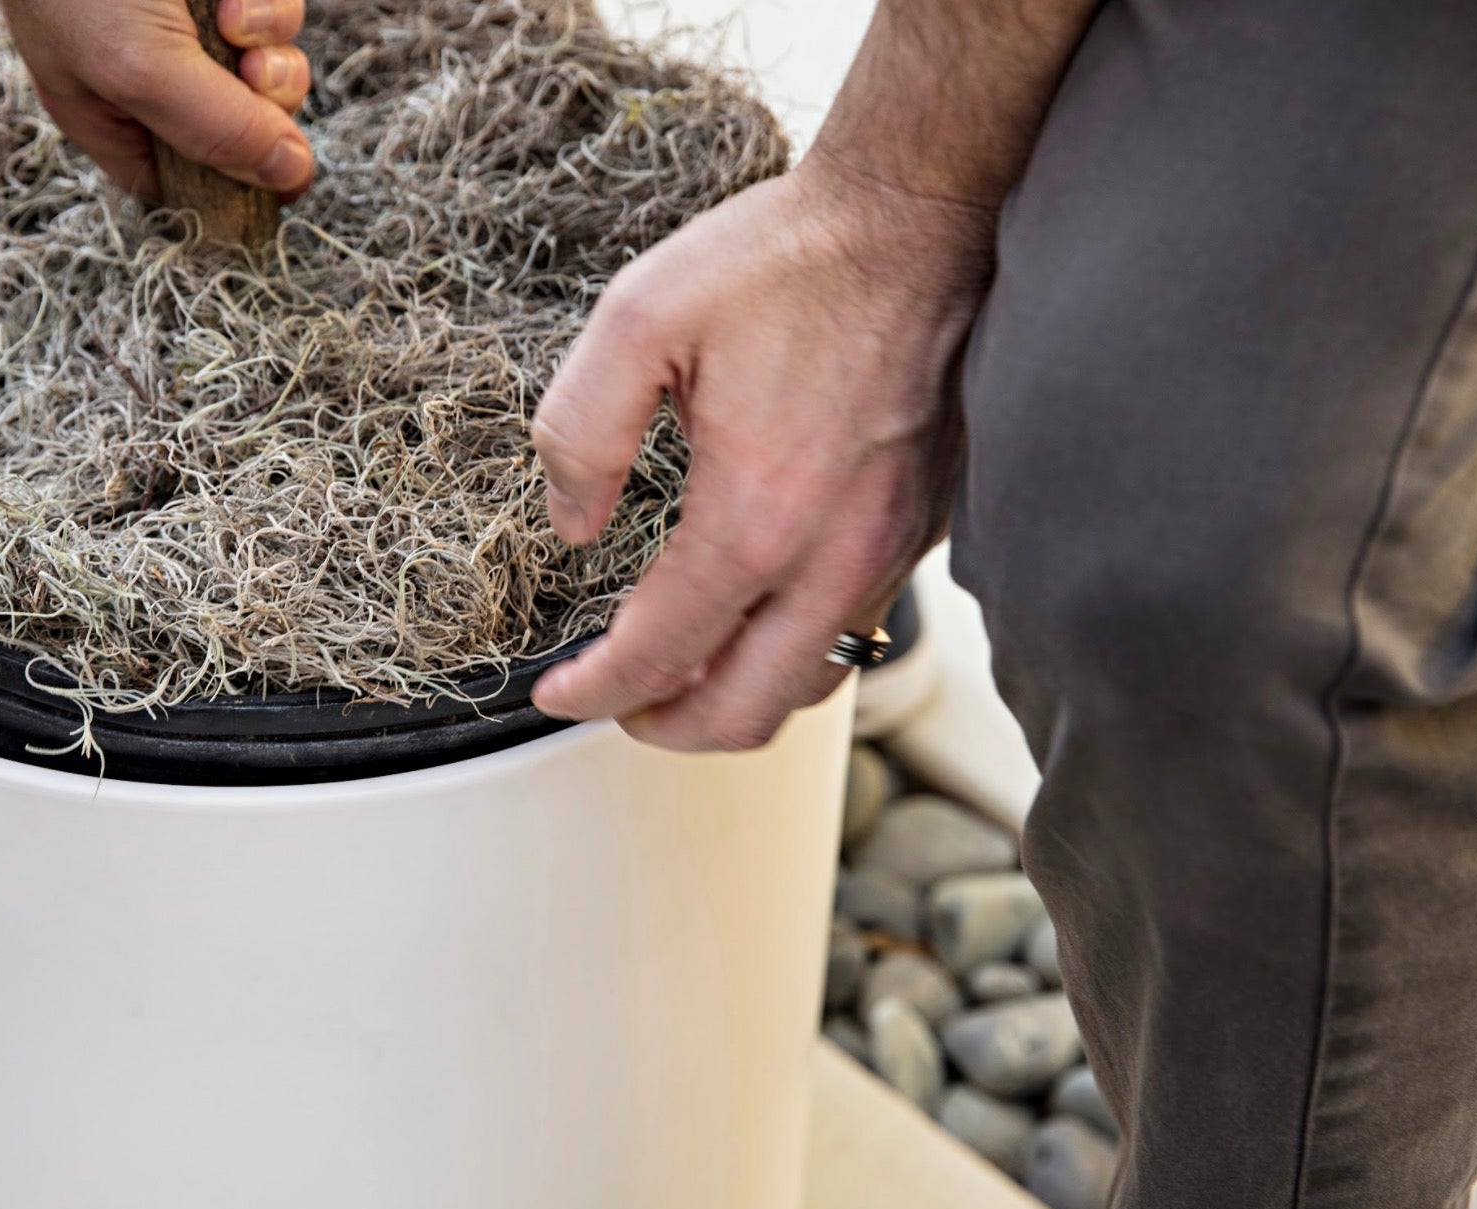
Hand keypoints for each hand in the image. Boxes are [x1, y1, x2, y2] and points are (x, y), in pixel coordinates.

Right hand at [0, 0, 313, 201]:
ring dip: (270, 50)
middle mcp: (155, 73)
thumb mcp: (137, 68)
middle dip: (261, 111)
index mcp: (112, 115)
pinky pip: (278, 14)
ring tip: (235, 19)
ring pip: (272, 69)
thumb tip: (291, 177)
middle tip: (249, 77)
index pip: (186, 187)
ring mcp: (195, 26)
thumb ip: (215, 132)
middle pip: (245, 133)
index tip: (270, 183)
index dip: (232, 190)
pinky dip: (269, 4)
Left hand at [529, 160, 993, 750]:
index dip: (591, 692)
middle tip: (614, 701)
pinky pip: (854, 630)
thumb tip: (573, 524)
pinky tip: (753, 611)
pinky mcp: (921, 530)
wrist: (920, 214)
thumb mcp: (638, 319)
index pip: (660, 657)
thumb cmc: (787, 259)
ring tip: (680, 669)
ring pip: (808, 685)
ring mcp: (890, 549)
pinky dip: (791, 651)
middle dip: (663, 726)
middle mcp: (834, 555)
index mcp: (755, 517)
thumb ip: (580, 434)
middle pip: (742, 713)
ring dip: (733, 698)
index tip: (554, 693)